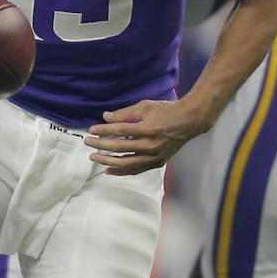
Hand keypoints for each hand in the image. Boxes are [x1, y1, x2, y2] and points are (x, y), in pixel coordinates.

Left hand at [85, 98, 210, 175]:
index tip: (91, 130)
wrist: (189, 122)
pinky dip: (121, 171)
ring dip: (107, 161)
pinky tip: (109, 170)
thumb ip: (125, 113)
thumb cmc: (166, 111)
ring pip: (126, 163)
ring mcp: (154, 156)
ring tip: (94, 158)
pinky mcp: (157, 163)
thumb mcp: (145, 106)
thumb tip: (105, 117)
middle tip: (88, 143)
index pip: (119, 131)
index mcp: (147, 129)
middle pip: (119, 148)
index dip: (103, 131)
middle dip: (100, 146)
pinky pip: (136, 170)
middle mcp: (150, 145)